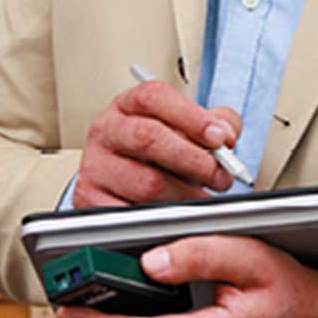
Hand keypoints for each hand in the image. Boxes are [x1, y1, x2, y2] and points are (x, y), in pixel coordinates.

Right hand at [75, 77, 241, 207]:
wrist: (120, 188)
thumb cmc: (157, 157)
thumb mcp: (185, 131)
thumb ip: (213, 123)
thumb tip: (225, 133)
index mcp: (127, 106)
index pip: (154, 98)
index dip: (191, 117)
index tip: (220, 138)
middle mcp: (106, 131)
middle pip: (149, 137)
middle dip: (193, 159)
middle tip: (219, 175)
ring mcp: (95, 167)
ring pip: (146, 183)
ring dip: (185, 195)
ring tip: (203, 200)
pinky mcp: (92, 201)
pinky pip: (134, 215)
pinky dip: (162, 219)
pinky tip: (177, 216)